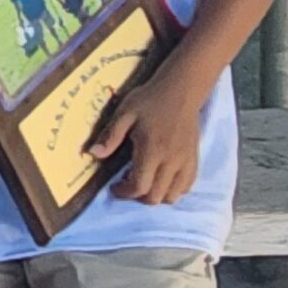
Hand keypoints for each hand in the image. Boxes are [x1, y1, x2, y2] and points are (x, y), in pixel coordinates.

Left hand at [92, 66, 204, 204]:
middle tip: (127, 183)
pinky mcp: (194, 159)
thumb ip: (111, 135)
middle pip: (155, 197)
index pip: (140, 187)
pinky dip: (173, 189)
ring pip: (172, 196)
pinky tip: (163, 179)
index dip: (124, 193)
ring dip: (156, 195)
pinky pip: (187, 186)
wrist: (181, 90)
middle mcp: (171, 161)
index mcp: (152, 150)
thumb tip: (93, 154)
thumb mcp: (125, 113)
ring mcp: (185, 162)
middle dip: (138, 196)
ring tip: (146, 181)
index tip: (114, 186)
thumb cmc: (150, 99)